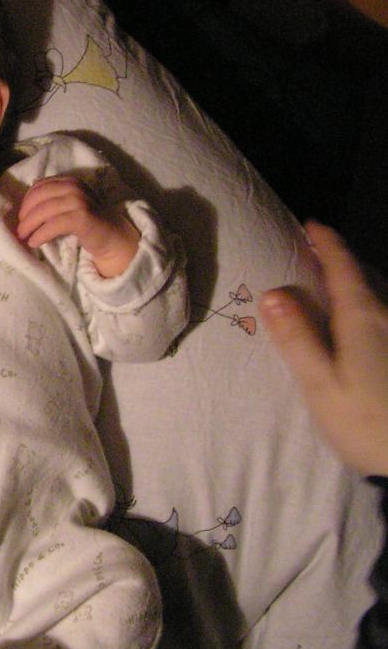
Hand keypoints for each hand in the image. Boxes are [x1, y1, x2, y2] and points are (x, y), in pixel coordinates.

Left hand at [16, 175, 138, 276]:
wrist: (113, 236)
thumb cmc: (88, 222)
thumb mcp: (69, 205)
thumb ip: (52, 200)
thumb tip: (25, 207)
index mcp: (69, 182)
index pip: (39, 186)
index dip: (26, 202)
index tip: (21, 217)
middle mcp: (74, 187)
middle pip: (39, 197)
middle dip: (24, 215)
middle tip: (19, 230)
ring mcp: (79, 201)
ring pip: (44, 210)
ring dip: (29, 225)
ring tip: (23, 237)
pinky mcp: (82, 217)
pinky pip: (54, 225)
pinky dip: (40, 234)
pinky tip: (34, 242)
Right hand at [260, 222, 387, 476]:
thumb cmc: (366, 423)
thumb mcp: (321, 385)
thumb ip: (297, 339)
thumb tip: (272, 293)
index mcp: (362, 319)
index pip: (344, 268)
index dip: (327, 243)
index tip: (310, 225)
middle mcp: (387, 318)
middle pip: (364, 276)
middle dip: (340, 258)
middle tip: (314, 249)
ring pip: (377, 295)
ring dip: (354, 281)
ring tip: (333, 279)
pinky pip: (382, 313)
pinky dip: (366, 303)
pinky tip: (358, 319)